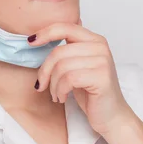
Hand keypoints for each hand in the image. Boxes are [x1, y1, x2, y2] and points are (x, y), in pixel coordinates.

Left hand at [28, 19, 134, 135]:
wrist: (111, 116)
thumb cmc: (91, 92)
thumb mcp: (77, 66)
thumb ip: (67, 50)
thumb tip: (41, 36)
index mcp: (94, 40)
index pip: (65, 27)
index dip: (45, 33)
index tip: (31, 42)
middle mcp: (100, 46)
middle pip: (59, 51)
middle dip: (45, 71)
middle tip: (42, 85)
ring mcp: (102, 61)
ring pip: (62, 66)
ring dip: (53, 85)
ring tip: (55, 94)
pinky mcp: (101, 77)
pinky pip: (69, 79)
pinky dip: (60, 90)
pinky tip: (62, 98)